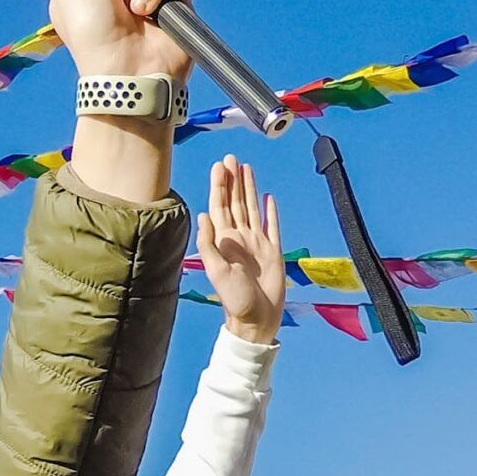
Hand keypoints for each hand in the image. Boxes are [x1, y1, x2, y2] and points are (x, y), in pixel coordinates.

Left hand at [199, 156, 284, 344]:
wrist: (257, 317)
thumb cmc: (234, 298)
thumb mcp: (217, 271)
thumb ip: (209, 243)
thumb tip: (203, 215)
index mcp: (224, 241)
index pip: (220, 207)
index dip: (220, 186)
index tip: (219, 166)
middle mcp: (239, 238)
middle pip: (235, 202)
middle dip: (232, 180)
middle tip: (231, 158)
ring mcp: (256, 242)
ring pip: (251, 208)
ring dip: (249, 189)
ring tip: (246, 169)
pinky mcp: (273, 250)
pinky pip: (272, 225)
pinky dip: (270, 211)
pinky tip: (268, 198)